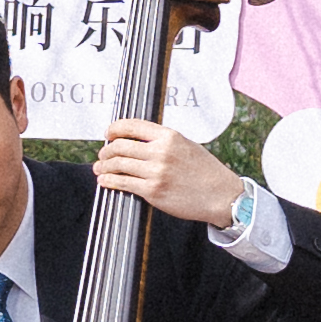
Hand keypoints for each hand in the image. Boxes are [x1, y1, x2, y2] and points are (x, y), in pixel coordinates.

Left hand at [91, 122, 244, 226]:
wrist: (221, 195)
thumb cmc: (204, 171)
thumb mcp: (186, 146)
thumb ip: (162, 141)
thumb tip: (135, 140)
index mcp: (170, 136)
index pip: (132, 126)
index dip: (114, 128)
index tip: (108, 133)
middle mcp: (162, 152)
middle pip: (120, 146)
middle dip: (106, 151)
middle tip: (102, 155)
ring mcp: (156, 172)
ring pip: (118, 164)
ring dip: (103, 166)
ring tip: (99, 168)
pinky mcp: (153, 191)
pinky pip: (123, 183)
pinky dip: (109, 180)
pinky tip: (105, 180)